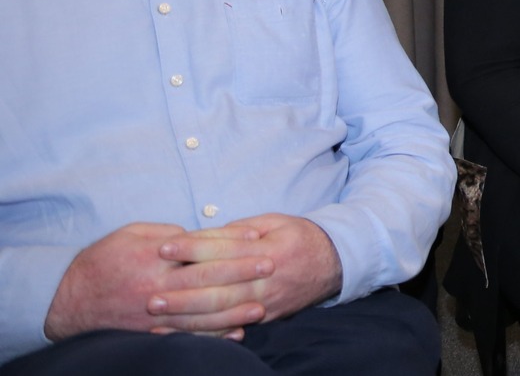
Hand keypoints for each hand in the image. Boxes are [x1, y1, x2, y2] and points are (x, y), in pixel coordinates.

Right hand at [44, 222, 267, 341]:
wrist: (68, 300)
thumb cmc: (103, 260)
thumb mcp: (132, 233)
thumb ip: (169, 232)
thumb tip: (201, 235)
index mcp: (155, 256)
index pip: (201, 245)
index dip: (231, 240)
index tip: (258, 236)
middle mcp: (158, 285)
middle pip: (208, 276)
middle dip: (242, 271)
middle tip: (272, 265)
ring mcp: (155, 313)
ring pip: (202, 312)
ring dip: (234, 310)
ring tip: (262, 307)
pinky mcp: (152, 332)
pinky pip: (187, 335)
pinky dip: (212, 335)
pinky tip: (234, 334)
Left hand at [156, 215, 340, 326]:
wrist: (335, 263)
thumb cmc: (299, 237)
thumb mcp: (275, 222)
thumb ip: (240, 230)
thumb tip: (205, 236)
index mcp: (270, 250)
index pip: (225, 251)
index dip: (193, 249)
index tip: (164, 248)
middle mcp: (268, 280)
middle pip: (220, 290)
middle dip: (182, 293)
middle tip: (151, 294)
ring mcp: (267, 302)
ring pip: (222, 314)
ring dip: (187, 316)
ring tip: (157, 314)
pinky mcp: (265, 317)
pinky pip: (230, 327)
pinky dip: (202, 331)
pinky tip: (178, 331)